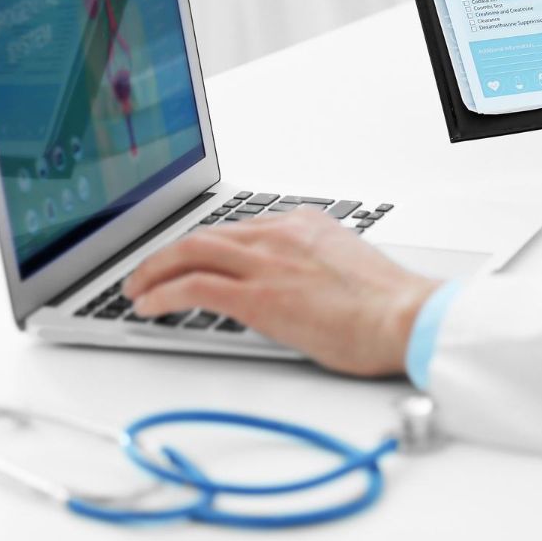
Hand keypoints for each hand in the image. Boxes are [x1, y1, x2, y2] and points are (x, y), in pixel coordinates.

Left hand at [123, 208, 440, 375]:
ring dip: (154, 270)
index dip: (208, 245)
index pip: (240, 227)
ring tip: (136, 289)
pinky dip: (162, 293)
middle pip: (206, 234)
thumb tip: (301, 288)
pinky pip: (192, 286)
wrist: (405, 316)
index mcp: (306, 224)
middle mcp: (282, 234)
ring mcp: (267, 262)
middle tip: (147, 272)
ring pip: (190, 252)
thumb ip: (315, 267)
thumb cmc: (390, 305)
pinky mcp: (257, 296)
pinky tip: (147, 306)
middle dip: (168, 253)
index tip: (193, 257)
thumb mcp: (347, 270)